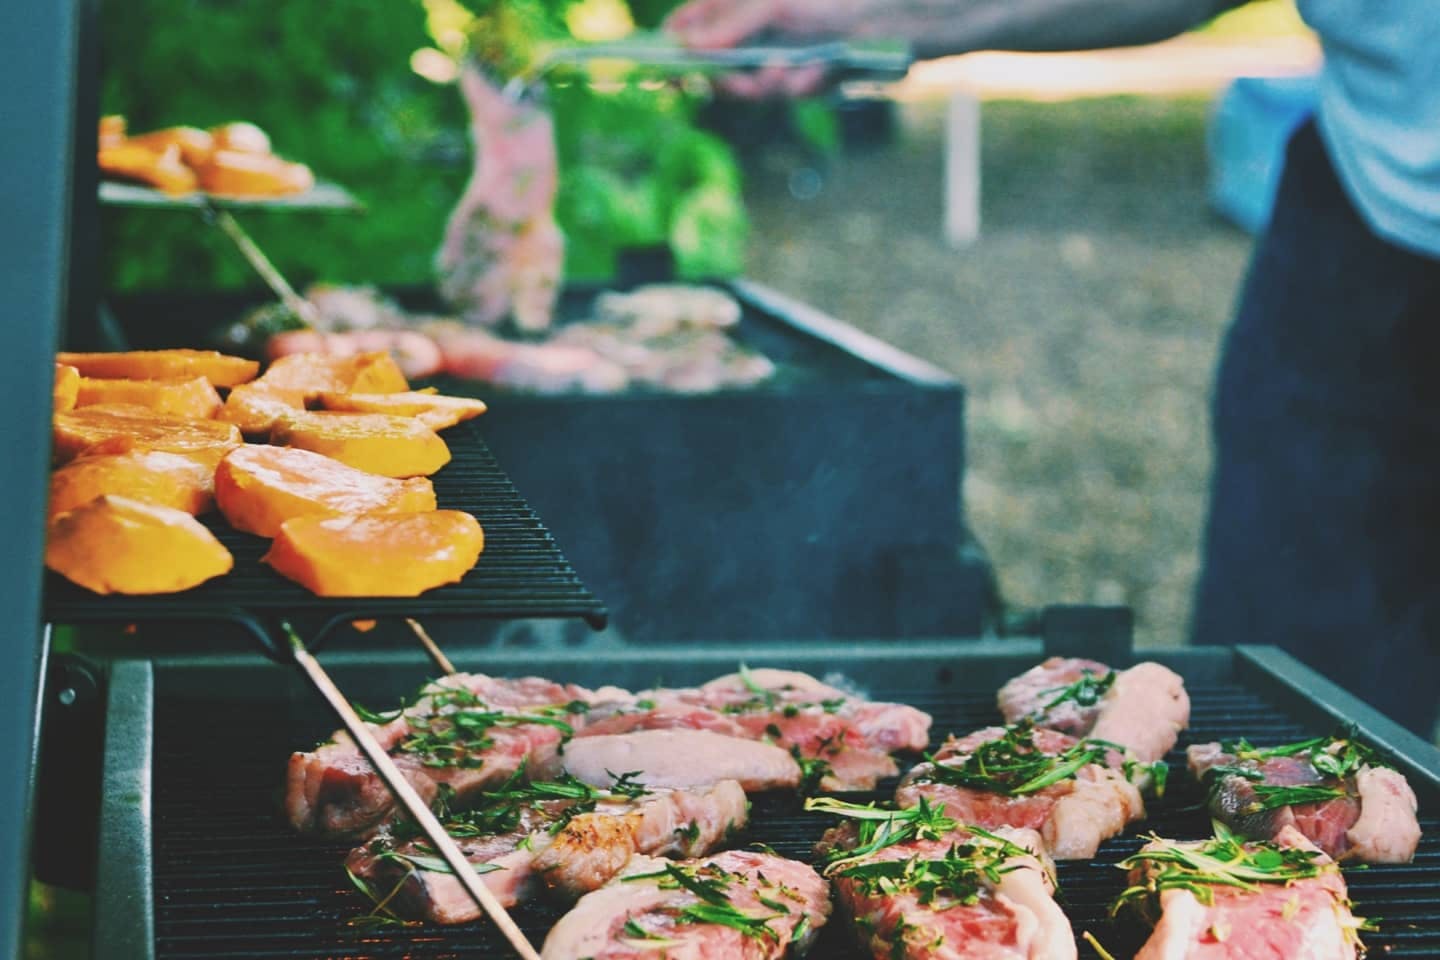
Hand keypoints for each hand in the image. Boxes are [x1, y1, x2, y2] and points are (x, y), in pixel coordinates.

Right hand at [665, 0, 854, 97]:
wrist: (885, 22)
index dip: (674, 46)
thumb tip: (686, 44)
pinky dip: (802, 83)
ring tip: (786, 70)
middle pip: (718, 69)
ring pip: (753, 89)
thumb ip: (730, 24)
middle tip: (729, 82)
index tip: (661, 66)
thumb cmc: (828, 0)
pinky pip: (788, 94)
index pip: (692, 25)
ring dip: (767, 83)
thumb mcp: (773, 4)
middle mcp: (753, 34)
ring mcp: (776, 59)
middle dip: (725, 80)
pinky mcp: (802, 81)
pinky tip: (819, 70)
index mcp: (738, 7)